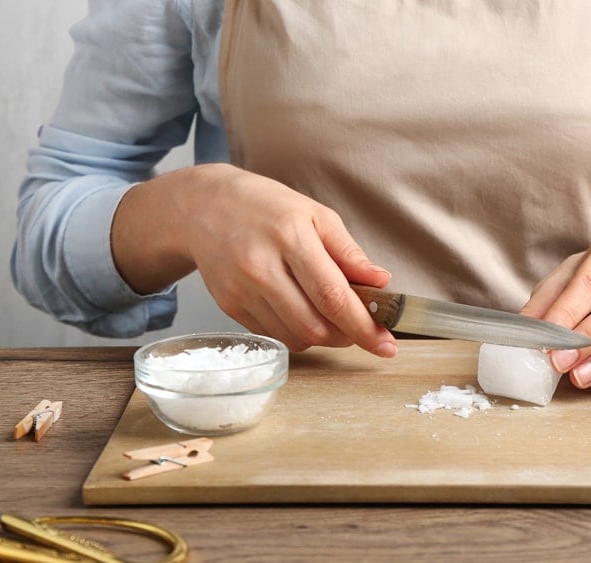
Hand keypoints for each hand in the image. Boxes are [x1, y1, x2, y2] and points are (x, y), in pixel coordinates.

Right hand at [111, 163, 397, 356]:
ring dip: (323, 338)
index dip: (363, 326)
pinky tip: (302, 311)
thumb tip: (381, 282)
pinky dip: (296, 333)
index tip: (386, 345)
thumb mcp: (315, 214)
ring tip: (333, 318)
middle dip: (346, 336)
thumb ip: (349, 252)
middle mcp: (261, 267)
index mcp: (290, 237)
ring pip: (294, 337)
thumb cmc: (267, 207)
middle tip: (361, 328)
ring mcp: (241, 290)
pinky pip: (274, 334)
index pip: (333, 296)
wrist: (204, 206)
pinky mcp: (229, 305)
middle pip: (314, 325)